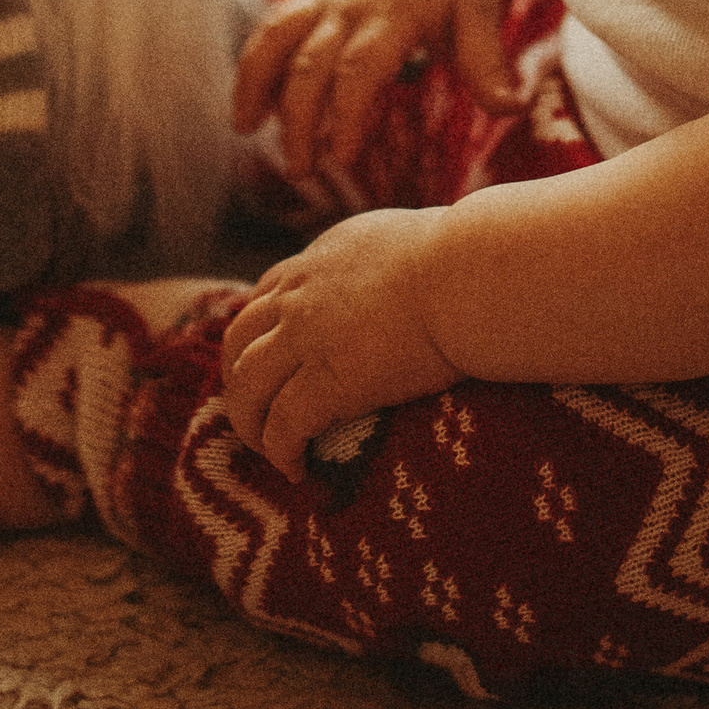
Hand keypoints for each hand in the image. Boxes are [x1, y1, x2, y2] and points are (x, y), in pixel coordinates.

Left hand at [220, 211, 461, 477]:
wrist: (470, 275)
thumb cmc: (466, 258)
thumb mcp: (411, 238)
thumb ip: (397, 257)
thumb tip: (426, 267)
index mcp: (322, 259)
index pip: (267, 294)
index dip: (260, 333)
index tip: (269, 360)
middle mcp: (302, 294)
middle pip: (239, 339)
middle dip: (238, 378)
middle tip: (255, 410)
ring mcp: (307, 338)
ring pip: (247, 385)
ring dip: (248, 421)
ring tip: (266, 448)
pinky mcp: (327, 382)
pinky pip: (283, 425)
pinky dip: (279, 450)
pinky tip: (295, 470)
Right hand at [231, 0, 514, 174]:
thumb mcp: (482, 12)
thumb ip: (487, 63)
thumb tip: (509, 108)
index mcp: (393, 11)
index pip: (359, 68)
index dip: (347, 114)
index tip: (342, 157)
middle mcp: (351, 3)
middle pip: (311, 64)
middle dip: (299, 120)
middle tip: (301, 171)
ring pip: (278, 38)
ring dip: (257, 84)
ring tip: (245, 131)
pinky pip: (274, 28)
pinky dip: (255, 64)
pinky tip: (251, 107)